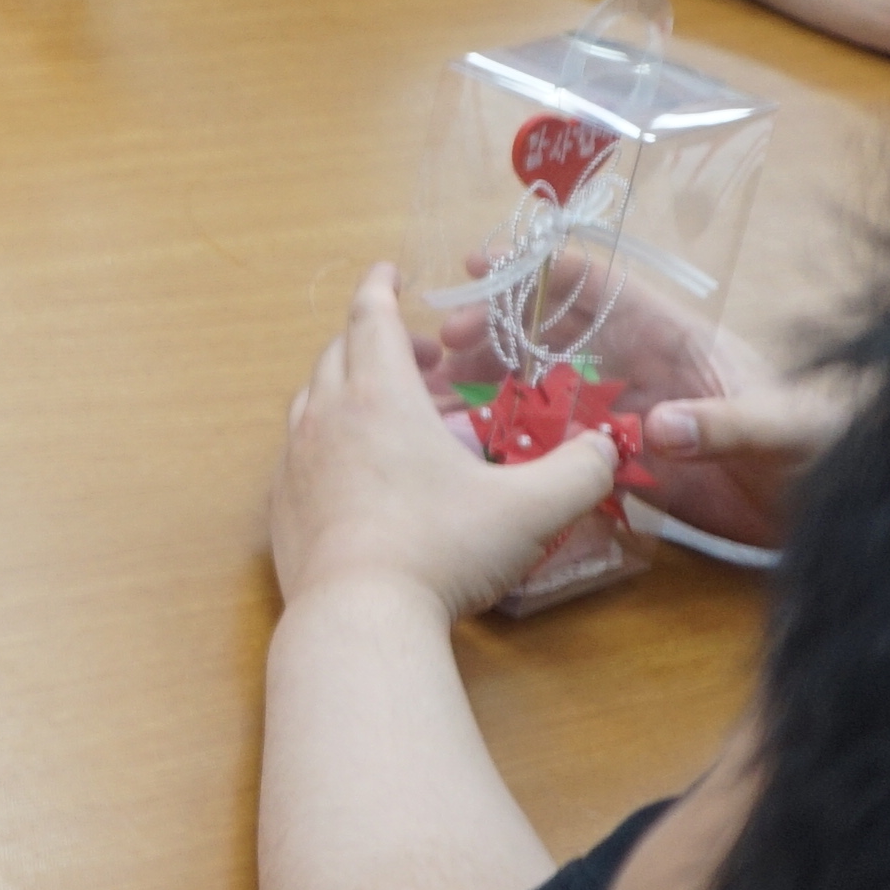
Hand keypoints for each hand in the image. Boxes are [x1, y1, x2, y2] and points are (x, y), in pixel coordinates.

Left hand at [272, 266, 619, 617]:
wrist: (359, 616)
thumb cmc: (442, 550)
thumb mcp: (531, 509)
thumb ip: (579, 471)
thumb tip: (608, 448)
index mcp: (379, 396)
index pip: (371, 318)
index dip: (381, 289)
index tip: (391, 273)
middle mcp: (327, 415)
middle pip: (341, 352)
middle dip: (380, 341)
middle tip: (427, 360)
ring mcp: (296, 460)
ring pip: (315, 398)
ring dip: (351, 388)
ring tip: (397, 412)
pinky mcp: (281, 504)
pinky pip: (300, 449)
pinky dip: (329, 438)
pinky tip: (361, 471)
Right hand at [421, 253, 831, 548]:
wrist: (837, 508)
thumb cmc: (823, 444)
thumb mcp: (782, 428)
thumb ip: (724, 425)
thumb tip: (658, 428)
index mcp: (676, 338)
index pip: (599, 288)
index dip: (540, 269)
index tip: (482, 266)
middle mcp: (642, 370)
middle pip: (555, 334)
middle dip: (497, 330)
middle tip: (444, 346)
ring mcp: (630, 417)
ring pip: (548, 389)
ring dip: (496, 386)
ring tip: (441, 392)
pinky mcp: (629, 467)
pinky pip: (562, 449)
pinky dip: (519, 445)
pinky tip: (477, 448)